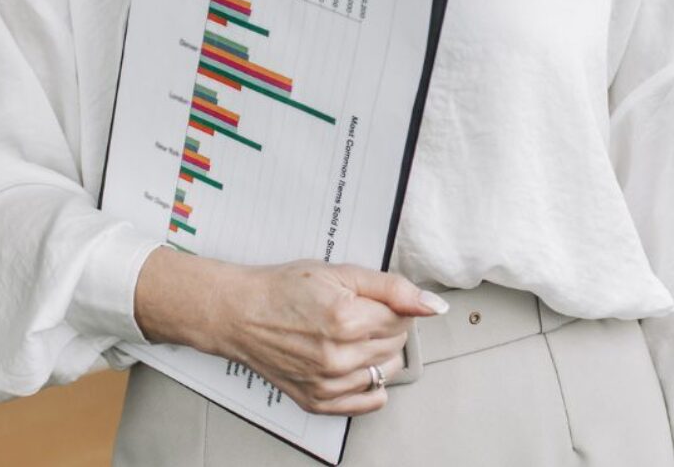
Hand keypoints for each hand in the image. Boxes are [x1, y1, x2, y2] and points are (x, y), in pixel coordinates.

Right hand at [137, 251, 445, 415]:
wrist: (240, 314)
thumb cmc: (283, 290)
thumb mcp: (340, 272)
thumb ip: (393, 288)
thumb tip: (433, 305)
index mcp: (346, 320)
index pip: (403, 319)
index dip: (393, 305)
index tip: (373, 300)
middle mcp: (337, 357)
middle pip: (396, 345)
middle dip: (387, 327)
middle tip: (359, 313)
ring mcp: (327, 383)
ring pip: (386, 371)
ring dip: (379, 353)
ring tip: (353, 336)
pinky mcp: (318, 401)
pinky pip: (368, 402)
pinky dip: (370, 384)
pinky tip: (355, 364)